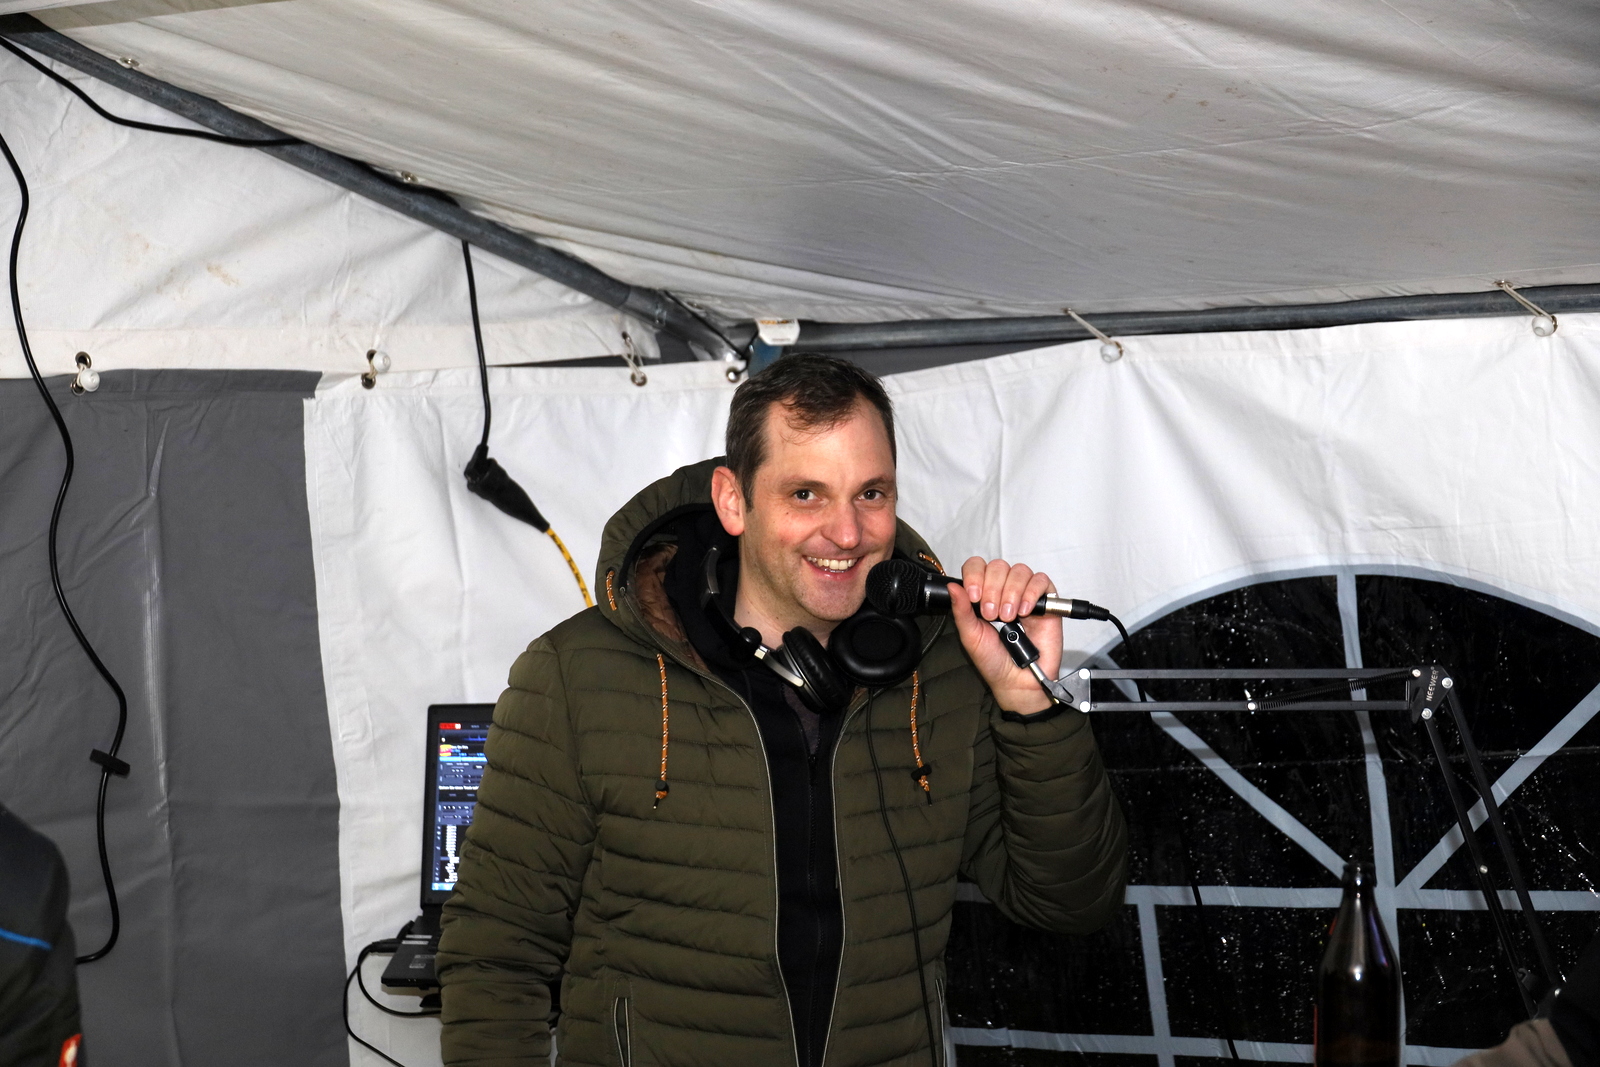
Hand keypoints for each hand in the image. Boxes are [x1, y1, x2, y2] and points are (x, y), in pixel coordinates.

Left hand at [947, 556, 1061, 715]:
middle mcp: (1004, 590)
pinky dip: (1031, 594)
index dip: (975, 575)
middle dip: (993, 589)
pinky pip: (1042, 582)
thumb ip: (961, 611)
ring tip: (1009, 616)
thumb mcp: (970, 635)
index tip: (974, 596)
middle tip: (992, 615)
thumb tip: (952, 587)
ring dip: (1011, 592)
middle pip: (998, 566)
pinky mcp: (1047, 602)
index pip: (978, 566)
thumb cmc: (994, 660)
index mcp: (983, 594)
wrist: (1017, 681)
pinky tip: (1025, 613)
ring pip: (1020, 571)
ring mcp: (1026, 594)